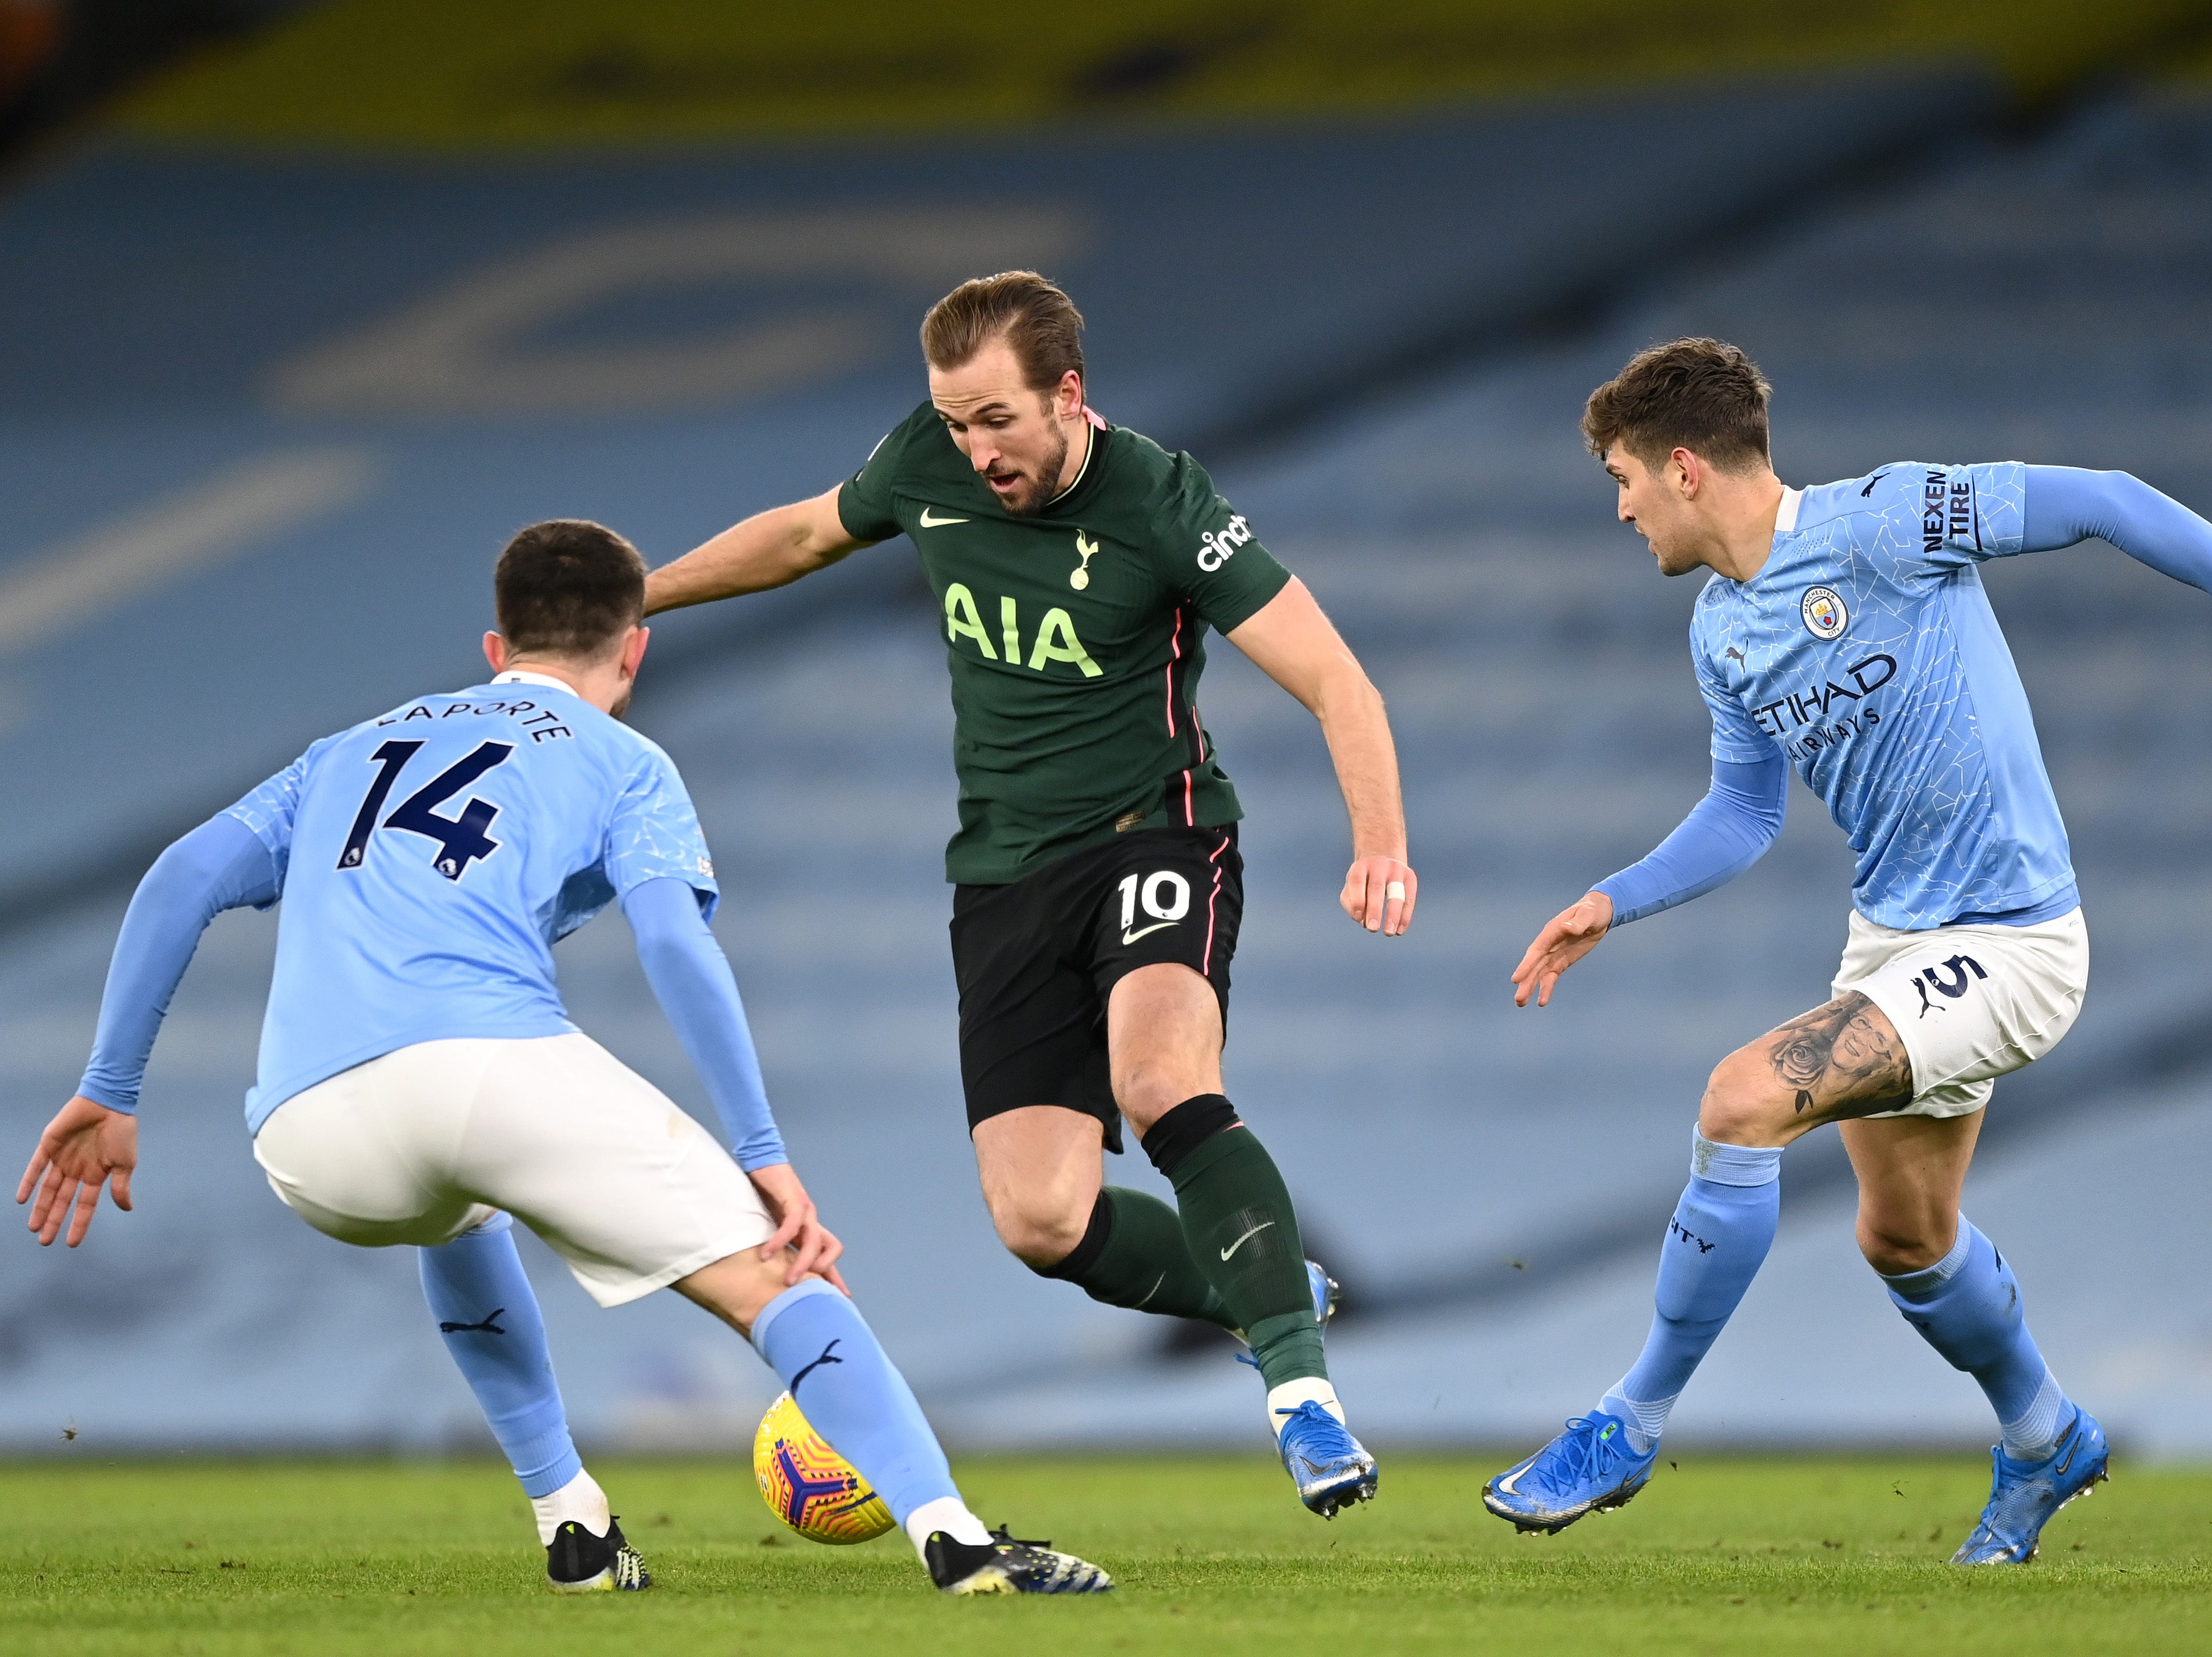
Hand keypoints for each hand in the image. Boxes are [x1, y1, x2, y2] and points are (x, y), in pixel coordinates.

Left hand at [18, 1096, 137, 1246]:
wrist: (109, 1102)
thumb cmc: (122, 1132)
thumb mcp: (126, 1163)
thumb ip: (121, 1187)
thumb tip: (127, 1209)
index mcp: (96, 1175)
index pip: (85, 1205)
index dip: (78, 1224)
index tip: (70, 1243)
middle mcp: (77, 1169)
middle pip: (62, 1200)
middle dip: (53, 1220)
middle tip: (43, 1241)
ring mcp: (62, 1158)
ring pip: (48, 1189)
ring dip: (40, 1207)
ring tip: (33, 1227)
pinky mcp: (49, 1145)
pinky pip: (36, 1167)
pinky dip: (28, 1182)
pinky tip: (21, 1199)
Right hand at [747, 1162, 847, 1292]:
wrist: (762, 1162)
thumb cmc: (767, 1194)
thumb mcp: (774, 1224)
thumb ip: (778, 1243)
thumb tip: (769, 1269)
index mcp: (809, 1228)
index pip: (829, 1255)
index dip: (836, 1276)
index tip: (843, 1297)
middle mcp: (812, 1220)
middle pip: (831, 1250)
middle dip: (822, 1273)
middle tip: (803, 1292)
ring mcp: (805, 1209)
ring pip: (814, 1242)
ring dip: (801, 1263)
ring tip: (787, 1280)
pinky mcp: (793, 1198)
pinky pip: (792, 1224)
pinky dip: (779, 1241)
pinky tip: (766, 1254)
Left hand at [1341, 853, 1416, 935]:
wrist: (1383, 855)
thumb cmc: (1363, 879)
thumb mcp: (1351, 885)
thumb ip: (1351, 902)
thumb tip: (1362, 920)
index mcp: (1360, 867)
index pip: (1357, 881)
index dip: (1357, 900)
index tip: (1358, 918)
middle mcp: (1379, 865)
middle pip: (1376, 887)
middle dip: (1374, 909)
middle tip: (1372, 929)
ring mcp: (1396, 869)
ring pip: (1396, 893)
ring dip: (1393, 914)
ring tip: (1389, 932)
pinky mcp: (1410, 876)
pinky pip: (1410, 898)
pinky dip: (1405, 916)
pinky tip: (1400, 930)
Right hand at [1511, 891, 1613, 1007]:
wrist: (1599, 914)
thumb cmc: (1593, 910)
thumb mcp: (1588, 914)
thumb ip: (1578, 922)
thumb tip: (1566, 927)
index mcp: (1552, 932)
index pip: (1536, 951)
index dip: (1526, 965)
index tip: (1517, 979)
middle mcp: (1548, 944)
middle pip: (1534, 965)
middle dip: (1526, 982)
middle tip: (1518, 999)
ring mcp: (1553, 954)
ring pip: (1539, 973)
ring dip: (1530, 987)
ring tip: (1520, 1003)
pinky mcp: (1561, 962)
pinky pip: (1551, 977)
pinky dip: (1546, 989)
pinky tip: (1542, 1002)